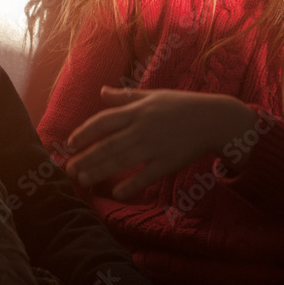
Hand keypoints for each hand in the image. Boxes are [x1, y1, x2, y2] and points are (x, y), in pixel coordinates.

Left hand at [66, 87, 255, 199]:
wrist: (215, 119)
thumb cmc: (181, 105)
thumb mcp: (152, 96)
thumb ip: (125, 97)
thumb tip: (102, 91)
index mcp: (137, 111)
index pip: (103, 121)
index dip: (84, 133)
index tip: (69, 144)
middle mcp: (142, 128)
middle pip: (108, 144)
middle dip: (86, 157)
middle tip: (68, 170)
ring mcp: (155, 145)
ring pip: (122, 160)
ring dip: (99, 171)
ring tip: (82, 180)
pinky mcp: (169, 162)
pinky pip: (146, 175)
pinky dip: (131, 185)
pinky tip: (116, 193)